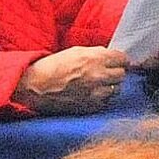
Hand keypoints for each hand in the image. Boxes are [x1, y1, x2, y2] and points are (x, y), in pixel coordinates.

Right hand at [13, 47, 128, 113]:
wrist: (35, 86)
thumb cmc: (53, 66)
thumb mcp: (77, 51)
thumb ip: (97, 53)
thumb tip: (110, 56)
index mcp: (96, 59)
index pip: (123, 59)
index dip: (119, 60)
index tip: (117, 62)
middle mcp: (98, 76)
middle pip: (121, 74)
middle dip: (116, 72)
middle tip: (107, 73)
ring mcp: (94, 93)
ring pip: (116, 90)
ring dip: (110, 87)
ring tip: (99, 85)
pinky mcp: (88, 107)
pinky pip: (106, 103)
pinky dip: (103, 99)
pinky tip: (93, 94)